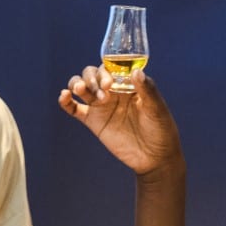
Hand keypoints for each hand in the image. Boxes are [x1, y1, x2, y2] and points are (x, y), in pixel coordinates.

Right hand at [57, 66, 181, 175]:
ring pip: (82, 87)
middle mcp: (113, 92)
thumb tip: (136, 72)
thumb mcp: (157, 109)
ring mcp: (101, 106)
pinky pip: (74, 109)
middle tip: (104, 91)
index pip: (111, 68)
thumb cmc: (161, 130)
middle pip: (93, 74)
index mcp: (128, 84)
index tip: (110, 82)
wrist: (155, 157)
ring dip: (78, 84)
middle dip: (93, 78)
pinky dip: (66, 101)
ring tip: (81, 89)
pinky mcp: (93, 122)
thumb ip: (147, 90)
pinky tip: (64, 96)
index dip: (107, 70)